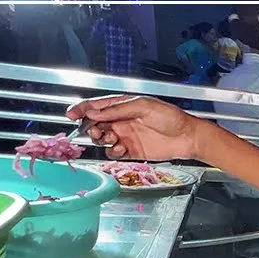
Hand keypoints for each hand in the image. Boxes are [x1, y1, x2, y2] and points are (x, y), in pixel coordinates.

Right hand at [66, 96, 205, 161]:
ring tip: (111, 138)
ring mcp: (126, 136)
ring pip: (102, 139)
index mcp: (123, 106)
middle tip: (96, 130)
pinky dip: (112, 151)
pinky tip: (119, 148)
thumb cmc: (171, 117)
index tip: (71, 114)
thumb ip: (118, 109)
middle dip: (90, 127)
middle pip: (95, 123)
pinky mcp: (131, 151)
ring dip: (101, 139)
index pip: (97, 106)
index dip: (82, 109)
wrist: (187, 137)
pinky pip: (114, 152)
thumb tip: (95, 111)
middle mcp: (122, 120)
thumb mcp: (143, 107)